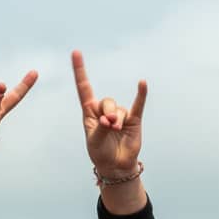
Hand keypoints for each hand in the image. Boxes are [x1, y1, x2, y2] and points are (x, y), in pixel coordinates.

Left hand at [72, 51, 145, 179]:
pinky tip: (142, 83)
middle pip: (106, 101)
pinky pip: (138, 105)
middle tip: (109, 126)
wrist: (116, 166)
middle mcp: (104, 110)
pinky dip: (141, 95)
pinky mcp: (134, 120)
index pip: (84, 87)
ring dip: (117, 120)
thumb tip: (113, 119)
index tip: (76, 53)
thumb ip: (101, 128)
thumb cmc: (101, 152)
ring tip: (117, 131)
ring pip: (119, 109)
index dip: (80, 71)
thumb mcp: (94, 140)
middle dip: (107, 114)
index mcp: (90, 112)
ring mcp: (120, 114)